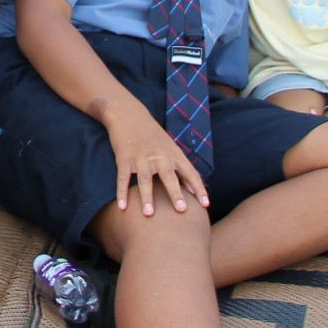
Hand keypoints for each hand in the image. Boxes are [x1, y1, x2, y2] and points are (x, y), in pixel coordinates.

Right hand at [101, 102, 208, 216]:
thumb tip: (191, 189)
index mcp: (173, 153)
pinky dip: (122, 193)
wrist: (128, 114)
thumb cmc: (152, 135)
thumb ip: (179, 168)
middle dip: (175, 193)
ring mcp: (140, 157)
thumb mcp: (170, 147)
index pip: (190, 172)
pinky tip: (123, 207)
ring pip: (144, 179)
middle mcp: (159, 155)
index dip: (199, 188)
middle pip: (168, 176)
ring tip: (148, 214)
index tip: (206, 204)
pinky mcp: (124, 158)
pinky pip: (123, 178)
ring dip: (147, 197)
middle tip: (181, 210)